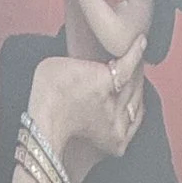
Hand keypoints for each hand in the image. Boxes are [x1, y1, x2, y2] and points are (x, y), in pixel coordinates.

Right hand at [22, 34, 147, 175]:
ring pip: (137, 100)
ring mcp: (117, 126)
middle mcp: (114, 105)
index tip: (141, 40)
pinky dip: (137, 107)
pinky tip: (134, 100)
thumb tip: (87, 57)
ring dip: (137, 88)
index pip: (128, 65)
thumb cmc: (44, 97)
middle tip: (135, 58)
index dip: (136, 51)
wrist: (40, 131)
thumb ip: (78, 59)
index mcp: (101, 83)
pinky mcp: (117, 142)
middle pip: (135, 83)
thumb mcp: (56, 64)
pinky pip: (136, 119)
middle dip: (137, 69)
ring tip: (134, 78)